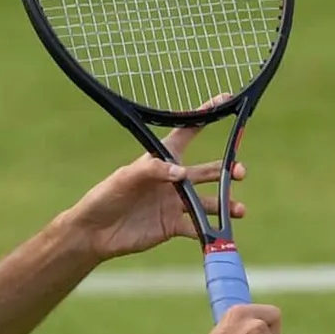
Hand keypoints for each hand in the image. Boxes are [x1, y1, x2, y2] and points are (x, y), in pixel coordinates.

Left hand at [70, 95, 246, 260]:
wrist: (94, 233)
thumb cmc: (105, 197)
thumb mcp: (124, 178)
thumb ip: (152, 171)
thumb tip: (182, 172)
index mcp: (160, 160)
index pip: (186, 133)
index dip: (204, 116)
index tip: (225, 99)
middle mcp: (172, 180)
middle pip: (207, 171)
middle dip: (227, 170)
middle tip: (240, 171)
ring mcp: (174, 203)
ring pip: (208, 202)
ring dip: (226, 204)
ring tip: (238, 209)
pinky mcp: (173, 226)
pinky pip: (198, 228)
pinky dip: (211, 231)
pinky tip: (219, 234)